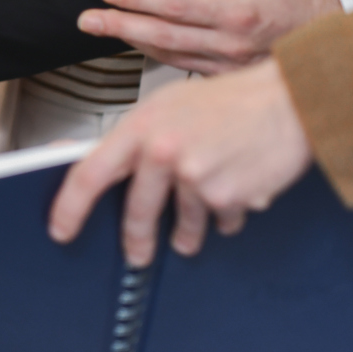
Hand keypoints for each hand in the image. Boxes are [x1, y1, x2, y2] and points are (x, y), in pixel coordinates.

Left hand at [48, 58, 313, 265]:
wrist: (291, 99)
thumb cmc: (229, 100)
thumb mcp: (168, 107)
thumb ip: (132, 138)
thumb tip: (85, 160)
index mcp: (141, 126)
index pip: (89, 173)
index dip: (69, 207)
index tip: (61, 229)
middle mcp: (163, 152)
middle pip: (137, 211)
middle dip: (137, 239)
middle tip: (138, 252)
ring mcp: (196, 177)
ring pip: (184, 220)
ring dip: (188, 231)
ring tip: (194, 229)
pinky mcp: (228, 197)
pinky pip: (220, 220)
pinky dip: (226, 214)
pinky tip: (237, 191)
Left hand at [79, 0, 342, 73]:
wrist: (328, 34)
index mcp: (239, 11)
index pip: (176, 5)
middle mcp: (231, 44)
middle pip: (163, 36)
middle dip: (119, 27)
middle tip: (86, 19)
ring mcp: (228, 66)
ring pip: (169, 55)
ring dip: (132, 41)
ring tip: (101, 28)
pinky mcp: (226, 78)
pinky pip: (182, 66)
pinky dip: (155, 53)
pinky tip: (136, 41)